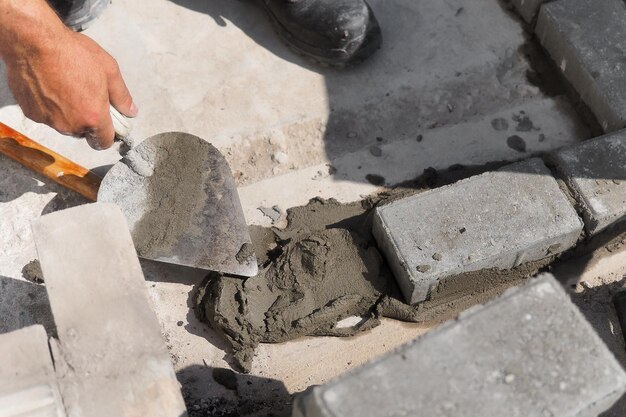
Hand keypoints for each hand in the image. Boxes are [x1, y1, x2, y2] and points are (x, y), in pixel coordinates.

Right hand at [0, 0, 136, 149]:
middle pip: (83, 133)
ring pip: (64, 125)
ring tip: (67, 88)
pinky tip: (49, 86)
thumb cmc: (73, 53)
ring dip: (68, 114)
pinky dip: (49, 107)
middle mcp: (70, 125)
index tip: (107, 124)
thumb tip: (131, 111)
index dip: (107, 135)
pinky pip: (46, 116)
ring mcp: (48, 120)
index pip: (103, 143)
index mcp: (93, 117)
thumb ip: (121, 95)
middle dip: (87, 120)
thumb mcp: (108, 70)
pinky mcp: (31, 113)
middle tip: (86, 97)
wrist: (32, 41)